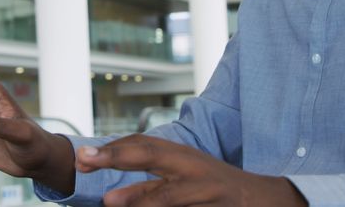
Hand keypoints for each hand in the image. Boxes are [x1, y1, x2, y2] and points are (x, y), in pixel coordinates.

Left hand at [75, 134, 306, 206]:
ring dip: (138, 198)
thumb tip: (105, 162)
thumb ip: (154, 166)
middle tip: (85, 160)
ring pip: (166, 196)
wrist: (261, 200)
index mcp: (182, 155)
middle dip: (117, 156)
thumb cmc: (212, 185)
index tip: (84, 155)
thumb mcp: (186, 168)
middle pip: (151, 156)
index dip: (114, 147)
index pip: (144, 144)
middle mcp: (191, 169)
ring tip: (110, 201)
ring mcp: (203, 194)